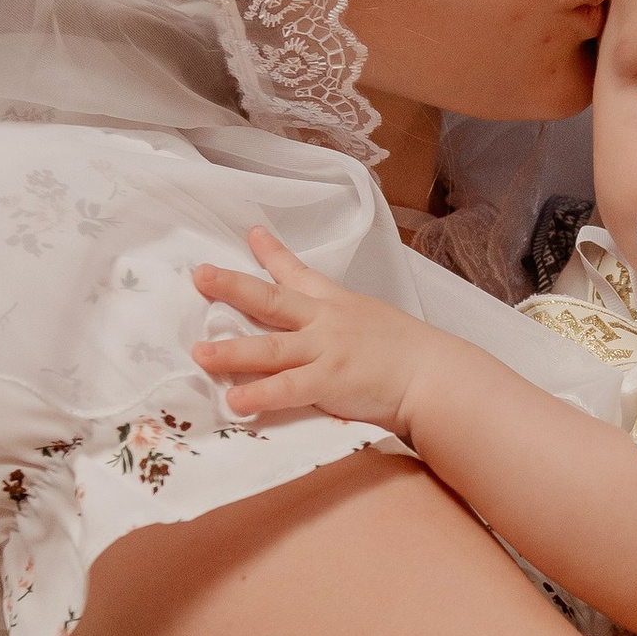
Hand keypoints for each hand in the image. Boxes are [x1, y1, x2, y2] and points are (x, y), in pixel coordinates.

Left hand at [191, 226, 430, 428]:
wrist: (436, 375)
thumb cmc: (411, 354)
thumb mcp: (374, 322)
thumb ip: (346, 324)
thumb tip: (327, 334)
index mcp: (337, 304)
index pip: (300, 273)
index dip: (273, 253)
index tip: (253, 233)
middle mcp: (326, 321)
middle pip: (271, 300)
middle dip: (233, 286)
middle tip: (200, 275)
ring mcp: (325, 350)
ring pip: (269, 348)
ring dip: (231, 350)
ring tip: (200, 353)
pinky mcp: (330, 381)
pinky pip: (287, 388)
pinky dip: (259, 395)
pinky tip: (234, 401)